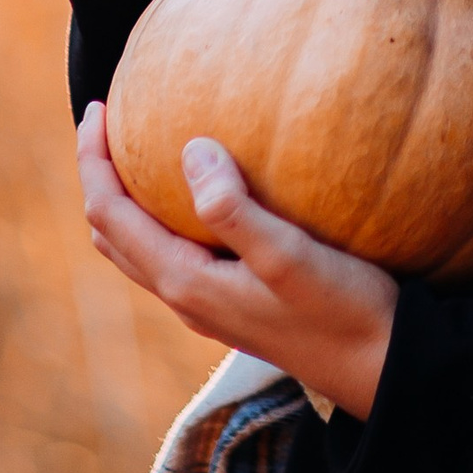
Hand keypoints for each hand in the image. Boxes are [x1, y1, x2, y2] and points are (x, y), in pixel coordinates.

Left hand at [78, 102, 397, 417]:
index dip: (94, 161)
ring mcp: (206, 304)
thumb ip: (234, 208)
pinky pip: (172, 253)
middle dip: (99, 176)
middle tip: (108, 120)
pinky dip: (160, 216)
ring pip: (138, 247)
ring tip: (140, 149)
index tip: (98, 106)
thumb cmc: (341, 310)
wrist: (378, 366)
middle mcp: (185, 297)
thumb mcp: (288, 255)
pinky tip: (201, 189)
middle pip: (111, 233)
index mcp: (185, 282)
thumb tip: (189, 148)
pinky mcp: (231, 302)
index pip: (110, 215)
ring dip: (124, 200)